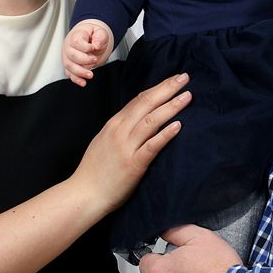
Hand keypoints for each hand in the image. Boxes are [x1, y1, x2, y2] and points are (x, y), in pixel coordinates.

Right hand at [63, 19, 113, 85]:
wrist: (89, 37)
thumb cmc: (92, 35)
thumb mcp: (100, 32)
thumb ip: (100, 37)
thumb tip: (97, 45)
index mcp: (76, 36)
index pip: (76, 42)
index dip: (86, 47)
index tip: (94, 48)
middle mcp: (69, 46)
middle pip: (72, 55)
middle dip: (84, 60)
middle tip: (94, 60)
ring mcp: (67, 56)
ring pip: (69, 66)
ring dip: (80, 72)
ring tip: (90, 75)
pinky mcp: (69, 65)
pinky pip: (69, 73)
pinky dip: (76, 79)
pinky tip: (83, 82)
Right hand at [72, 73, 188, 213]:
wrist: (84, 194)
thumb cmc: (95, 171)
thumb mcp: (104, 141)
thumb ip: (120, 128)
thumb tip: (138, 119)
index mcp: (114, 124)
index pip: (139, 99)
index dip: (158, 87)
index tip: (173, 80)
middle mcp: (120, 131)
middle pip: (147, 103)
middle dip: (167, 88)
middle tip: (184, 78)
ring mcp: (126, 147)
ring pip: (152, 120)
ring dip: (171, 106)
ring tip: (187, 96)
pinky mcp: (133, 165)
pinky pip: (152, 146)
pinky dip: (166, 134)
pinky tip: (179, 125)